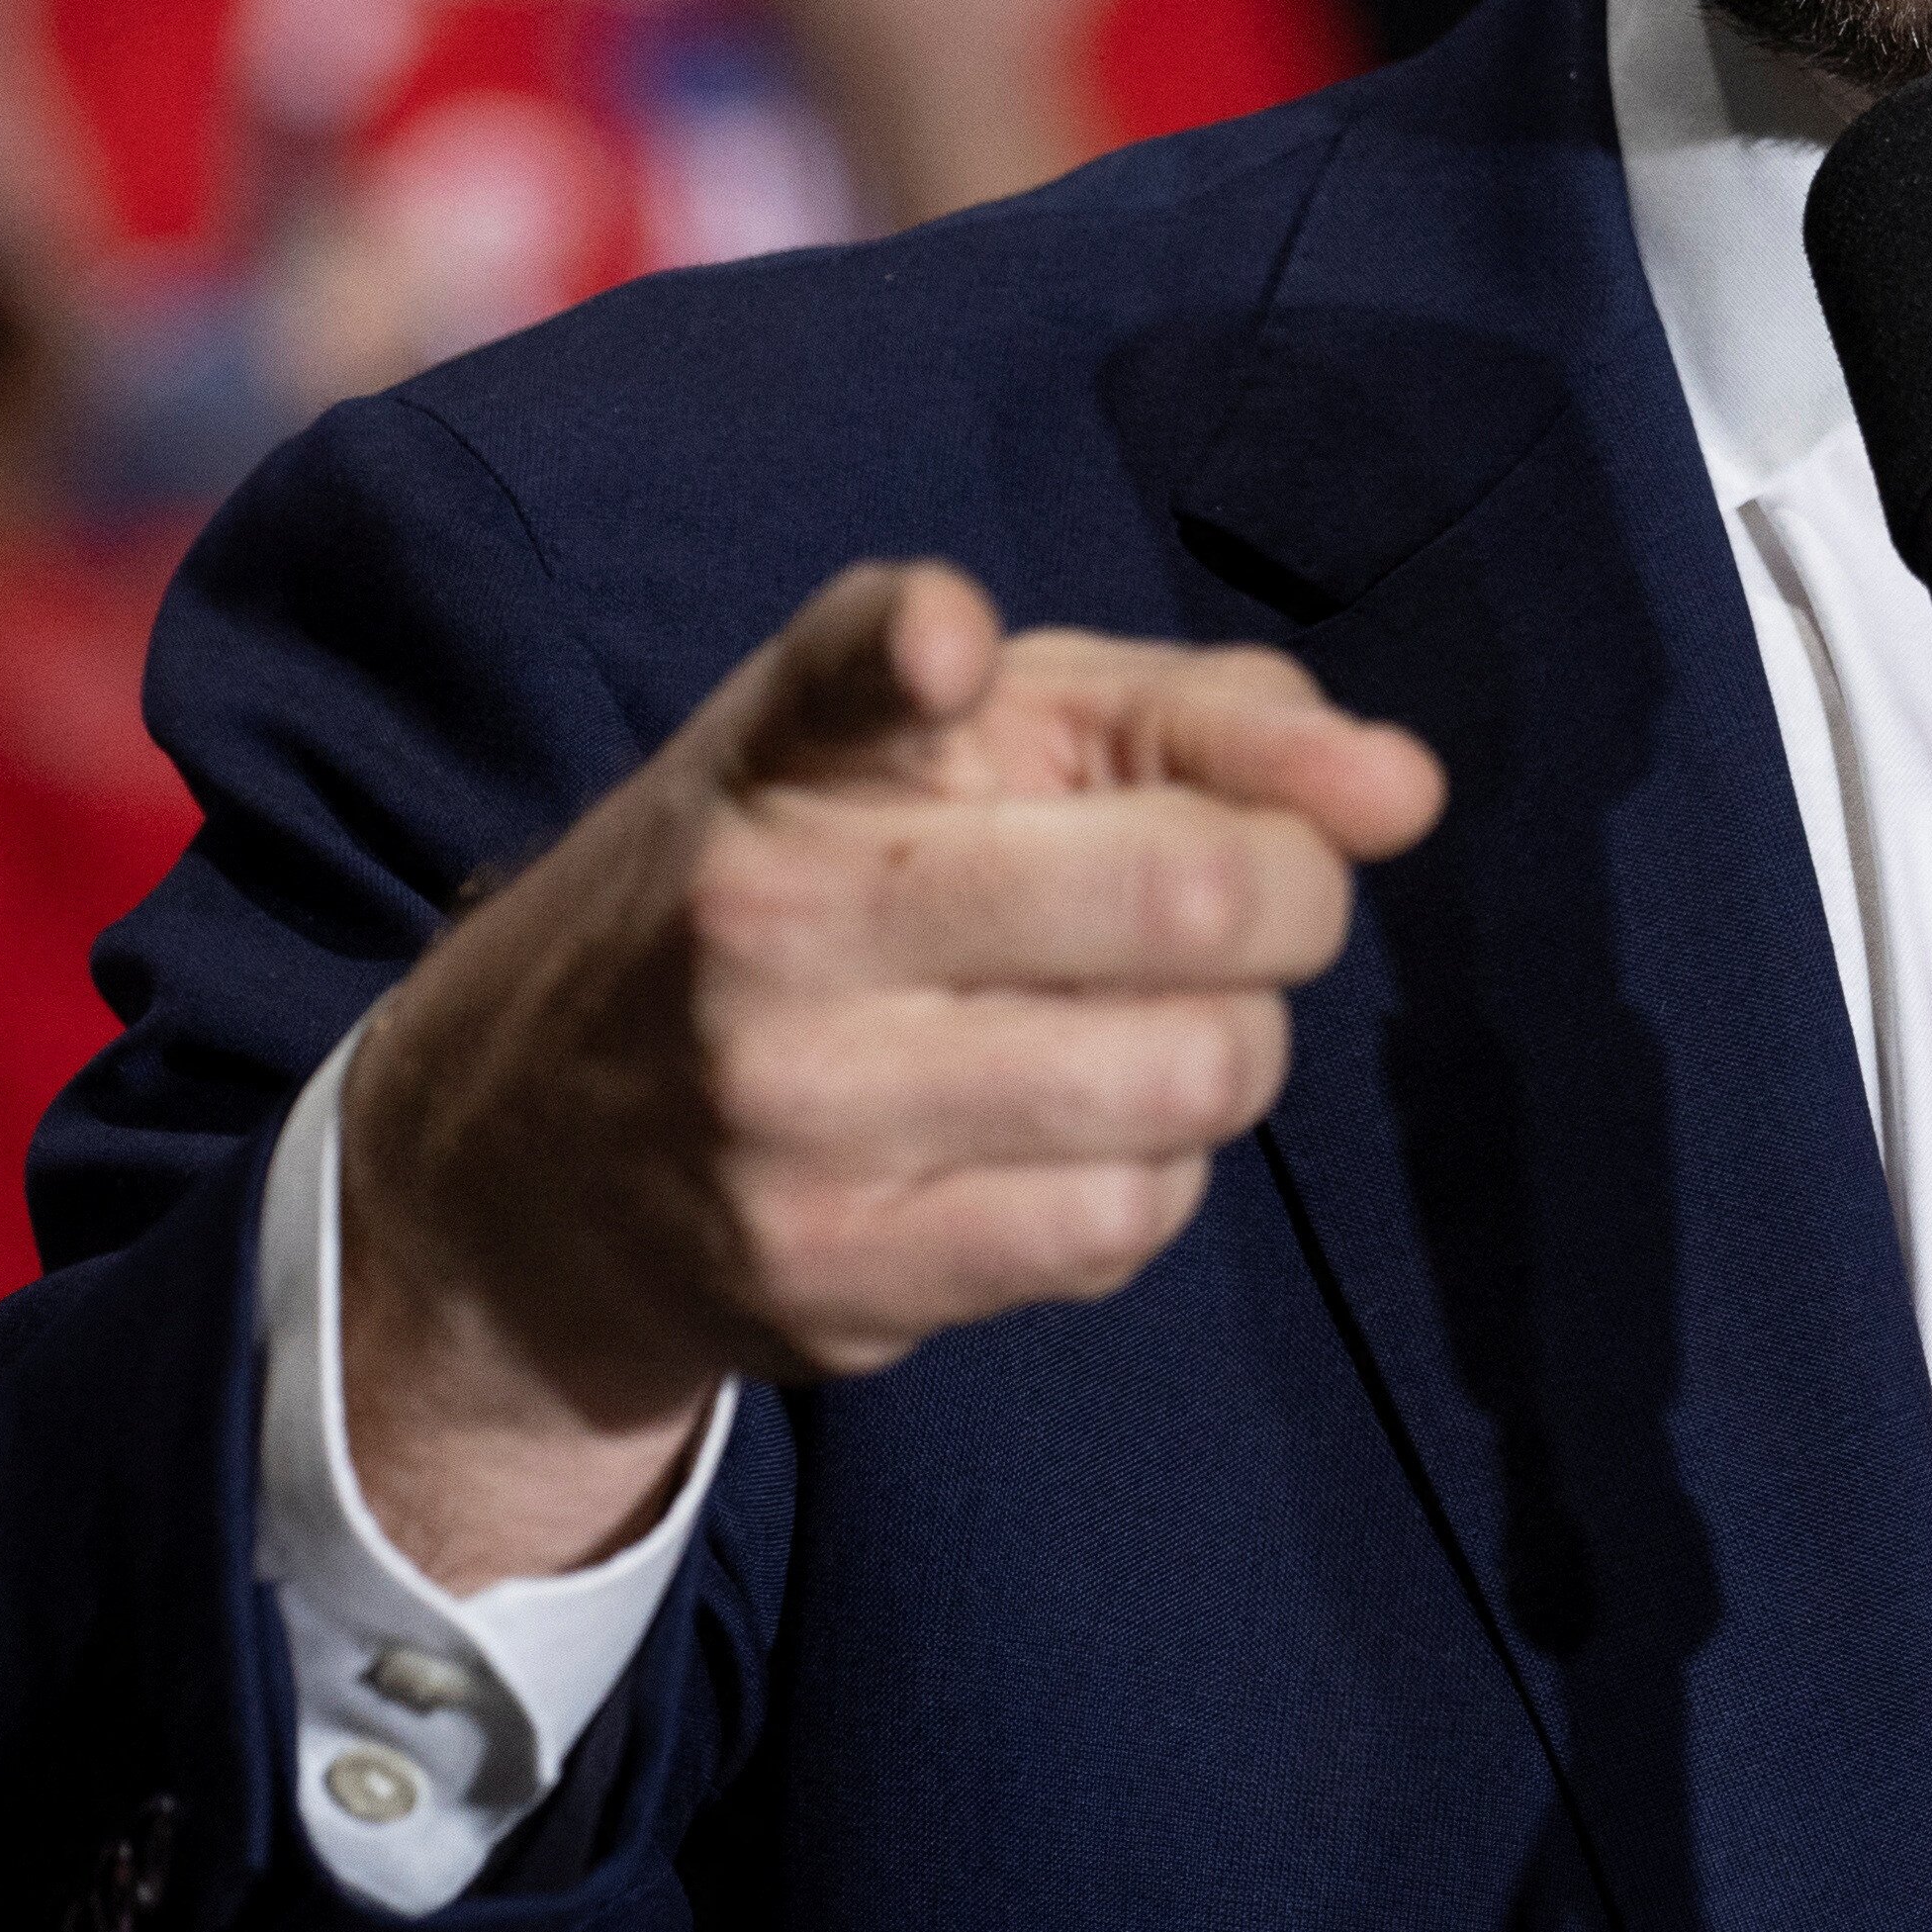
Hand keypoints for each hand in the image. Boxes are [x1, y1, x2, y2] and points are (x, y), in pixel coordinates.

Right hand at [338, 561, 1443, 1584]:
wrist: (526, 1149)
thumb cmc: (814, 884)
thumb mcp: (963, 740)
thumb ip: (1200, 715)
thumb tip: (1404, 791)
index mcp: (795, 747)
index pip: (847, 666)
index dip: (922, 652)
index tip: (953, 658)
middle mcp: (771, 916)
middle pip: (1190, 891)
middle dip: (1289, 889)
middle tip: (1240, 896)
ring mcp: (792, 1111)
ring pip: (1193, 1074)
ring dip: (1233, 1044)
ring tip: (1152, 1019)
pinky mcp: (828, 1278)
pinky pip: (1124, 1225)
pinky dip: (1156, 1173)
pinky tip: (1078, 1135)